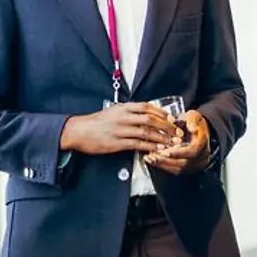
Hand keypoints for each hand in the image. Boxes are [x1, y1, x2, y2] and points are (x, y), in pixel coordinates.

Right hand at [60, 102, 180, 155]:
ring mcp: (121, 130)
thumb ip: (128, 112)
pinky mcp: (118, 143)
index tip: (171, 118)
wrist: (80, 131)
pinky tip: (157, 149)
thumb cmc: (96, 122)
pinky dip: (150, 146)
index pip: (146, 107)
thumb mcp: (112, 111)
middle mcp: (123, 117)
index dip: (161, 112)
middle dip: (166, 126)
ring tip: (171, 142)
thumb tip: (144, 115)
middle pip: (150, 120)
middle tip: (177, 132)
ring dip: (161, 138)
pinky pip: (138, 144)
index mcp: (123, 108)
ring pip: (146, 132)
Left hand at [145, 109, 209, 174]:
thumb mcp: (193, 116)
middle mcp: (201, 156)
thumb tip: (192, 127)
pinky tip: (153, 160)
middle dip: (166, 160)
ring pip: (178, 169)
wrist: (196, 130)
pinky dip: (163, 166)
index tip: (164, 151)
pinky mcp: (188, 168)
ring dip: (162, 164)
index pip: (192, 152)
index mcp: (203, 144)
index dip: (178, 153)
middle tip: (152, 155)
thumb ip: (192, 121)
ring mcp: (195, 164)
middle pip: (184, 163)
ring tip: (150, 157)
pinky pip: (175, 170)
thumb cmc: (192, 123)